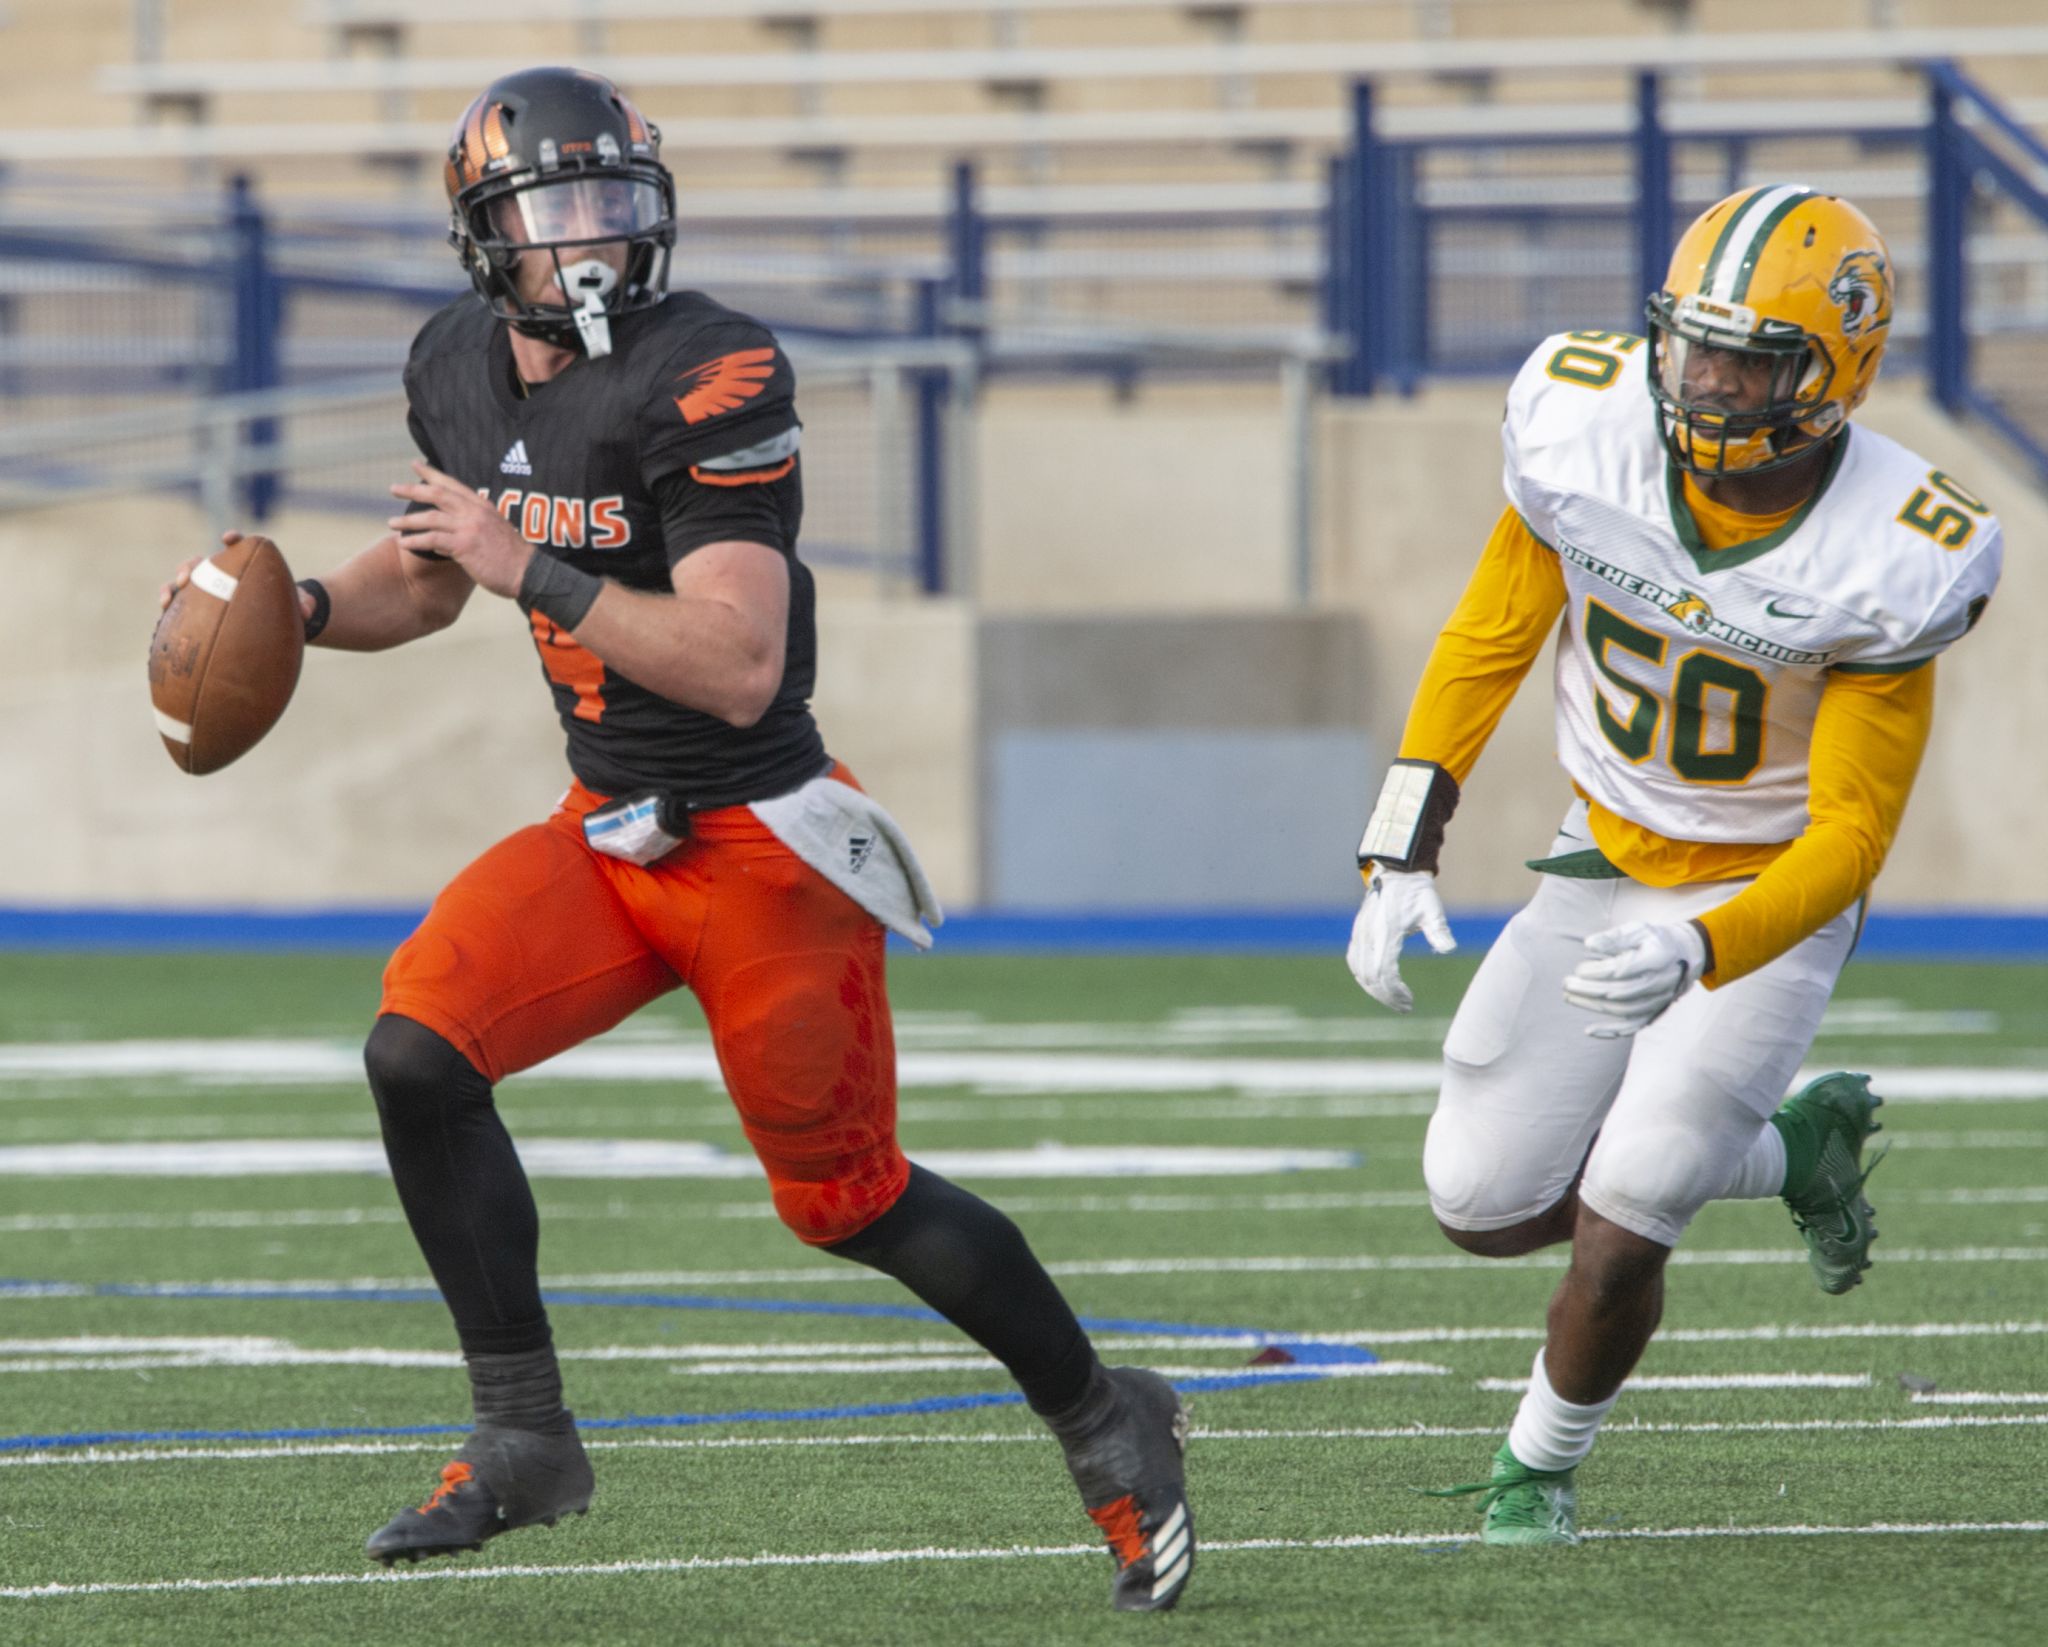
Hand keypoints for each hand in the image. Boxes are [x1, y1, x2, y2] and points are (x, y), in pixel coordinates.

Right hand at [159, 533, 304, 613]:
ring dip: (171, 587)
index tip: (229, 538)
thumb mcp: (298, 607)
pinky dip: (170, 613)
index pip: (239, 547)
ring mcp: (206, 592)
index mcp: (245, 566)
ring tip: (167, 598)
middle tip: (187, 578)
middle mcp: (220, 575)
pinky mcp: (197, 610)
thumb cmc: (286, 607)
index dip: (233, 540)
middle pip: (200, 564)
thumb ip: (304, 605)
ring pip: (182, 585)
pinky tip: (163, 622)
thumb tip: (307, 612)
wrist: (276, 622)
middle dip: (190, 566)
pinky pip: (180, 610)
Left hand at [388, 461, 530, 598]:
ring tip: (391, 523)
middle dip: (412, 489)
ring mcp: (469, 528)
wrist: (530, 573)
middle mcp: (474, 512)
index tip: (415, 465)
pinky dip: (415, 541)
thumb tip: (444, 537)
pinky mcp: (464, 546)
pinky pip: (432, 540)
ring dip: (407, 520)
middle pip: (437, 494)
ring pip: (430, 517)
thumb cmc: (513, 558)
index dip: (432, 473)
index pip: (453, 484)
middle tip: (393, 488)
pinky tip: (403, 544)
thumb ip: (472, 528)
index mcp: (483, 506)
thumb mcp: (495, 532)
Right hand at [1346, 864, 1455, 1012]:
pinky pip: (1354, 961)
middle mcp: (1368, 934)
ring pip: (1359, 971)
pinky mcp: (1357, 932)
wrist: (1396, 873)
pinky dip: (1364, 977)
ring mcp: (1359, 933)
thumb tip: (1448, 949)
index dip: (1394, 991)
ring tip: (1393, 999)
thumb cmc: (1417, 893)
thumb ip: (1439, 930)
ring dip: (1374, 989)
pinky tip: (1378, 983)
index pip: (1383, 971)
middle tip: (1405, 1006)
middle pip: (1369, 976)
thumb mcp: (1431, 909)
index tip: (1410, 1001)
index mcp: (1386, 931)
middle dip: (1386, 996)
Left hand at [1562, 920, 1707, 1037]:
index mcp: (1657, 958)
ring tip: (1569, 996)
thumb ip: (1614, 937)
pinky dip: (1610, 1031)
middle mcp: (1660, 983)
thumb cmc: (1655, 940)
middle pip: (1620, 992)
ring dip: (1593, 1006)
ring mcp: (1658, 1001)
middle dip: (1589, 990)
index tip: (1579, 969)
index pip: (1623, 969)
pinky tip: (1589, 1031)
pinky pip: (1632, 1027)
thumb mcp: (1638, 929)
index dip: (1599, 972)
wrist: (1686, 957)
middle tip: (1566, 983)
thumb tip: (1588, 944)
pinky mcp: (1654, 1014)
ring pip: (1622, 1010)